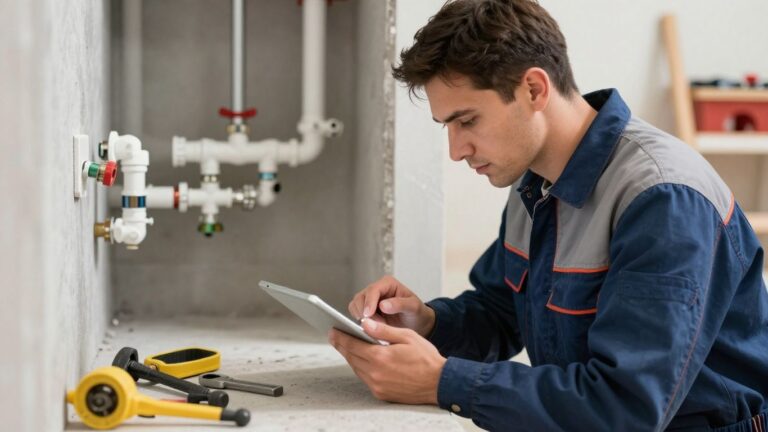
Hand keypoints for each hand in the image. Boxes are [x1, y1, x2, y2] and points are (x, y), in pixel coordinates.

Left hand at [328, 318, 445, 403]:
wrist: (439, 383)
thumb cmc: (426, 358)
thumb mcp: (406, 337)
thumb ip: (383, 331)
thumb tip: (364, 323)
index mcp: (380, 357)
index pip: (352, 345)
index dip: (341, 337)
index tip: (332, 330)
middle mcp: (375, 373)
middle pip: (351, 357)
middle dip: (342, 345)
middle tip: (335, 336)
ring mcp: (377, 385)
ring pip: (356, 368)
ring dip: (350, 356)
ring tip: (347, 346)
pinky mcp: (381, 394)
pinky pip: (365, 378)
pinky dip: (361, 368)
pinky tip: (362, 360)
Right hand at [348, 275, 435, 337]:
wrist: (416, 324)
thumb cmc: (416, 313)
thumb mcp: (414, 307)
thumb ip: (400, 304)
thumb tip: (383, 305)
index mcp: (388, 283)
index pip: (373, 290)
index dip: (369, 302)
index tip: (368, 315)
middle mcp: (376, 289)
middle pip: (360, 298)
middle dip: (365, 313)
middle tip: (377, 325)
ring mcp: (369, 300)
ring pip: (355, 306)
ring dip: (363, 318)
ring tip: (377, 327)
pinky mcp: (365, 310)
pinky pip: (356, 314)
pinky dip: (361, 322)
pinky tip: (372, 328)